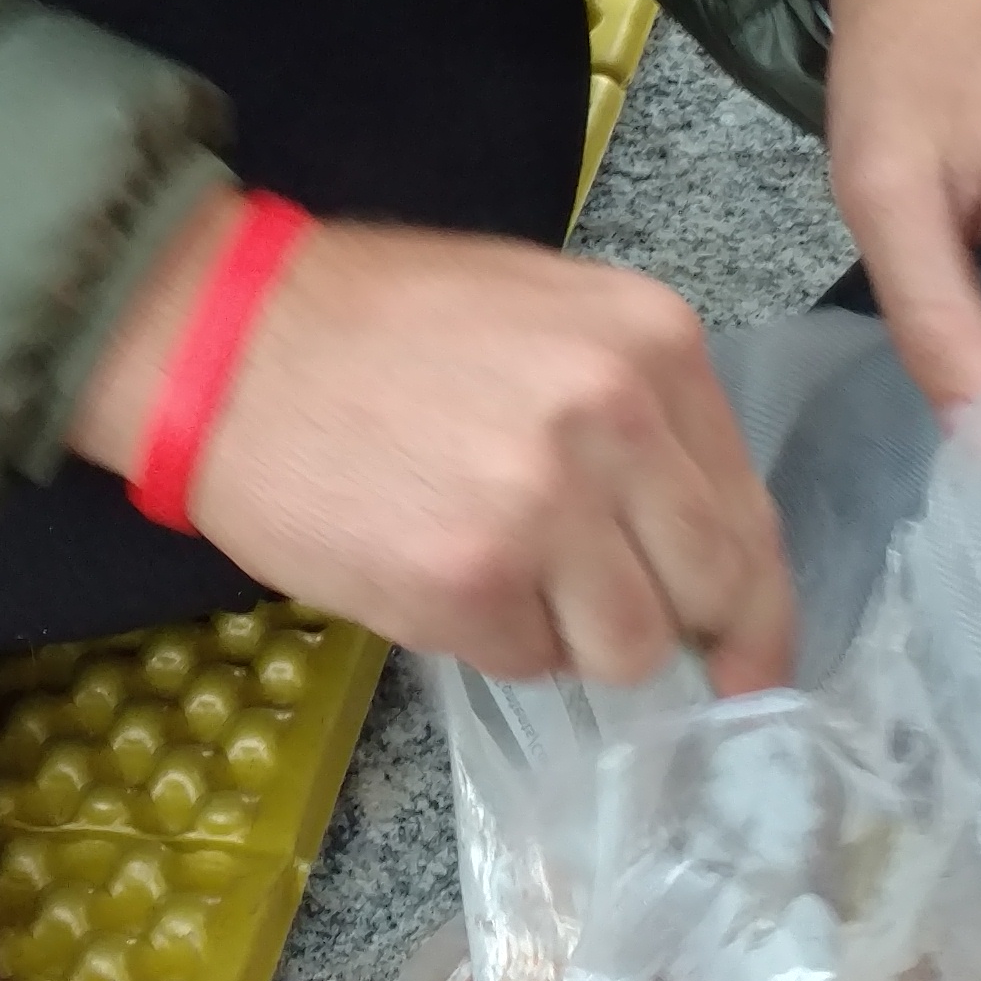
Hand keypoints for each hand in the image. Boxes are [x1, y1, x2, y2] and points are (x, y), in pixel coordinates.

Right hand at [72, 207, 795, 691]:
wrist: (225, 338)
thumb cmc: (377, 325)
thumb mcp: (545, 317)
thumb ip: (638, 409)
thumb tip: (700, 537)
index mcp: (651, 343)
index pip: (749, 510)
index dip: (755, 600)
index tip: (750, 656)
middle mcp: (617, 419)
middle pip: (713, 590)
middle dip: (680, 632)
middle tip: (632, 644)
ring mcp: (546, 506)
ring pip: (629, 647)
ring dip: (576, 640)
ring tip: (500, 578)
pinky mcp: (468, 581)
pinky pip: (529, 663)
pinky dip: (492, 642)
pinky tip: (432, 572)